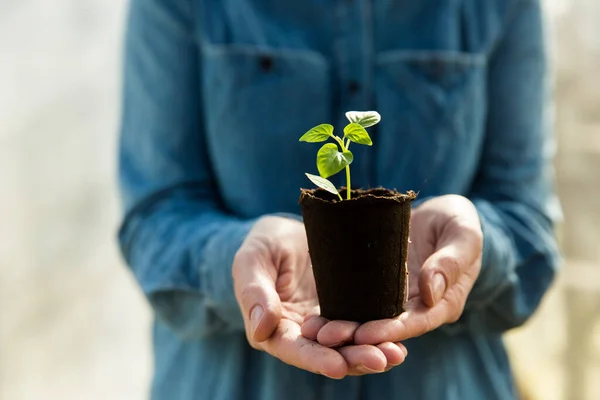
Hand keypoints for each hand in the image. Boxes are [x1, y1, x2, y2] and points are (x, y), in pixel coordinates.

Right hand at [232, 216, 406, 378]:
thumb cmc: (262, 244)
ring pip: (350, 344)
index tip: (338, 365)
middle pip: (328, 353)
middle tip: (381, 359)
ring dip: (373, 351)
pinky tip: (400, 336)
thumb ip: (254, 293)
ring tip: (396, 353)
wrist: (286, 232)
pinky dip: (380, 332)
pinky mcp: (347, 309)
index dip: (315, 358)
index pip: (295, 349)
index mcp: (275, 328)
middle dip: (354, 358)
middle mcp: (303, 332)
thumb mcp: (251, 260)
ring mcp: (327, 323)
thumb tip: (261, 329)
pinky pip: (364, 324)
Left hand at [303, 195, 482, 345]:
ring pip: (368, 318)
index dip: (391, 331)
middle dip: (357, 335)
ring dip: (342, 326)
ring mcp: (396, 298)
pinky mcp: (377, 286)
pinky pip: (357, 299)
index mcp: (443, 303)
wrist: (441, 214)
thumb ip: (452, 262)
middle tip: (327, 337)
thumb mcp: (463, 235)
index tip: (365, 335)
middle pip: (387, 328)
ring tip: (313, 330)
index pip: (417, 322)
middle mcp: (417, 308)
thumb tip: (431, 293)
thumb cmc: (458, 222)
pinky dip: (338, 307)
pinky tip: (314, 313)